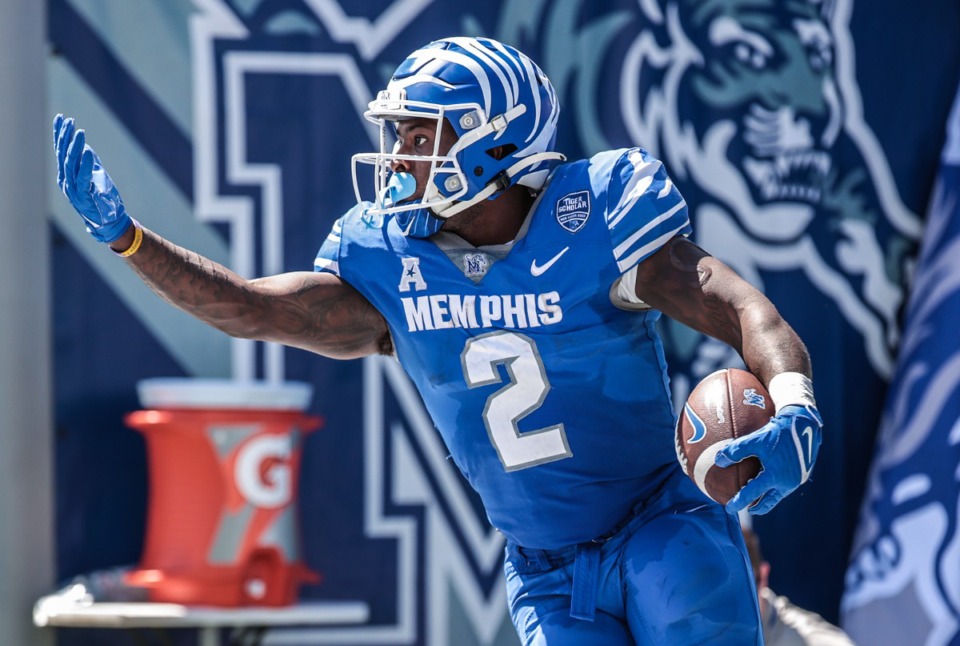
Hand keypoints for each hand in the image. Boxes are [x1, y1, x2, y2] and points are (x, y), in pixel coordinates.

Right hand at [53, 114, 131, 242]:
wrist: (109, 221)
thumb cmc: (102, 198)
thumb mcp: (95, 176)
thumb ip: (89, 162)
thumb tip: (84, 146)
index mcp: (67, 176)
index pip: (61, 151)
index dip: (60, 135)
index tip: (62, 118)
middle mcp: (66, 181)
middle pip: (63, 155)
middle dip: (65, 137)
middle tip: (68, 121)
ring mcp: (74, 190)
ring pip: (71, 164)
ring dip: (74, 147)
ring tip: (79, 132)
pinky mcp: (84, 196)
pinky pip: (83, 178)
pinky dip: (85, 164)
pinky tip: (88, 152)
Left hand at [716, 404, 822, 514]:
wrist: (804, 424)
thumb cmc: (777, 432)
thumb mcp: (755, 440)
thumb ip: (735, 450)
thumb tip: (718, 461)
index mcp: (774, 477)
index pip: (752, 495)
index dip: (739, 502)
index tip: (729, 509)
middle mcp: (787, 482)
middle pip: (768, 502)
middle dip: (757, 508)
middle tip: (746, 509)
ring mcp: (796, 479)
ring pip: (778, 495)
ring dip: (766, 498)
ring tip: (757, 497)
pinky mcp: (802, 473)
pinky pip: (785, 485)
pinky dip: (775, 488)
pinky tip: (770, 480)